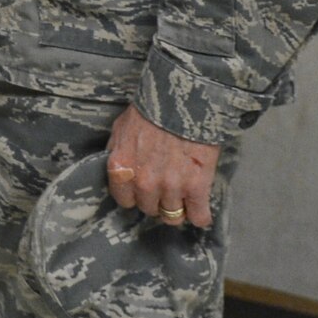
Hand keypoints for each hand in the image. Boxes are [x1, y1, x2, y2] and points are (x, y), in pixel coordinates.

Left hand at [105, 104, 219, 229]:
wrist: (183, 100)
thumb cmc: (151, 110)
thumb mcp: (121, 128)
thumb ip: (117, 152)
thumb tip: (118, 169)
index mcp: (121, 169)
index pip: (124, 200)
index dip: (135, 195)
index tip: (143, 190)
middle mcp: (143, 183)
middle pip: (149, 209)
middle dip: (156, 200)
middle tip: (165, 187)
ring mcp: (170, 187)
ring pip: (172, 216)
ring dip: (178, 208)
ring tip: (183, 196)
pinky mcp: (196, 187)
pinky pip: (198, 217)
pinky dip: (200, 216)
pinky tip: (200, 210)